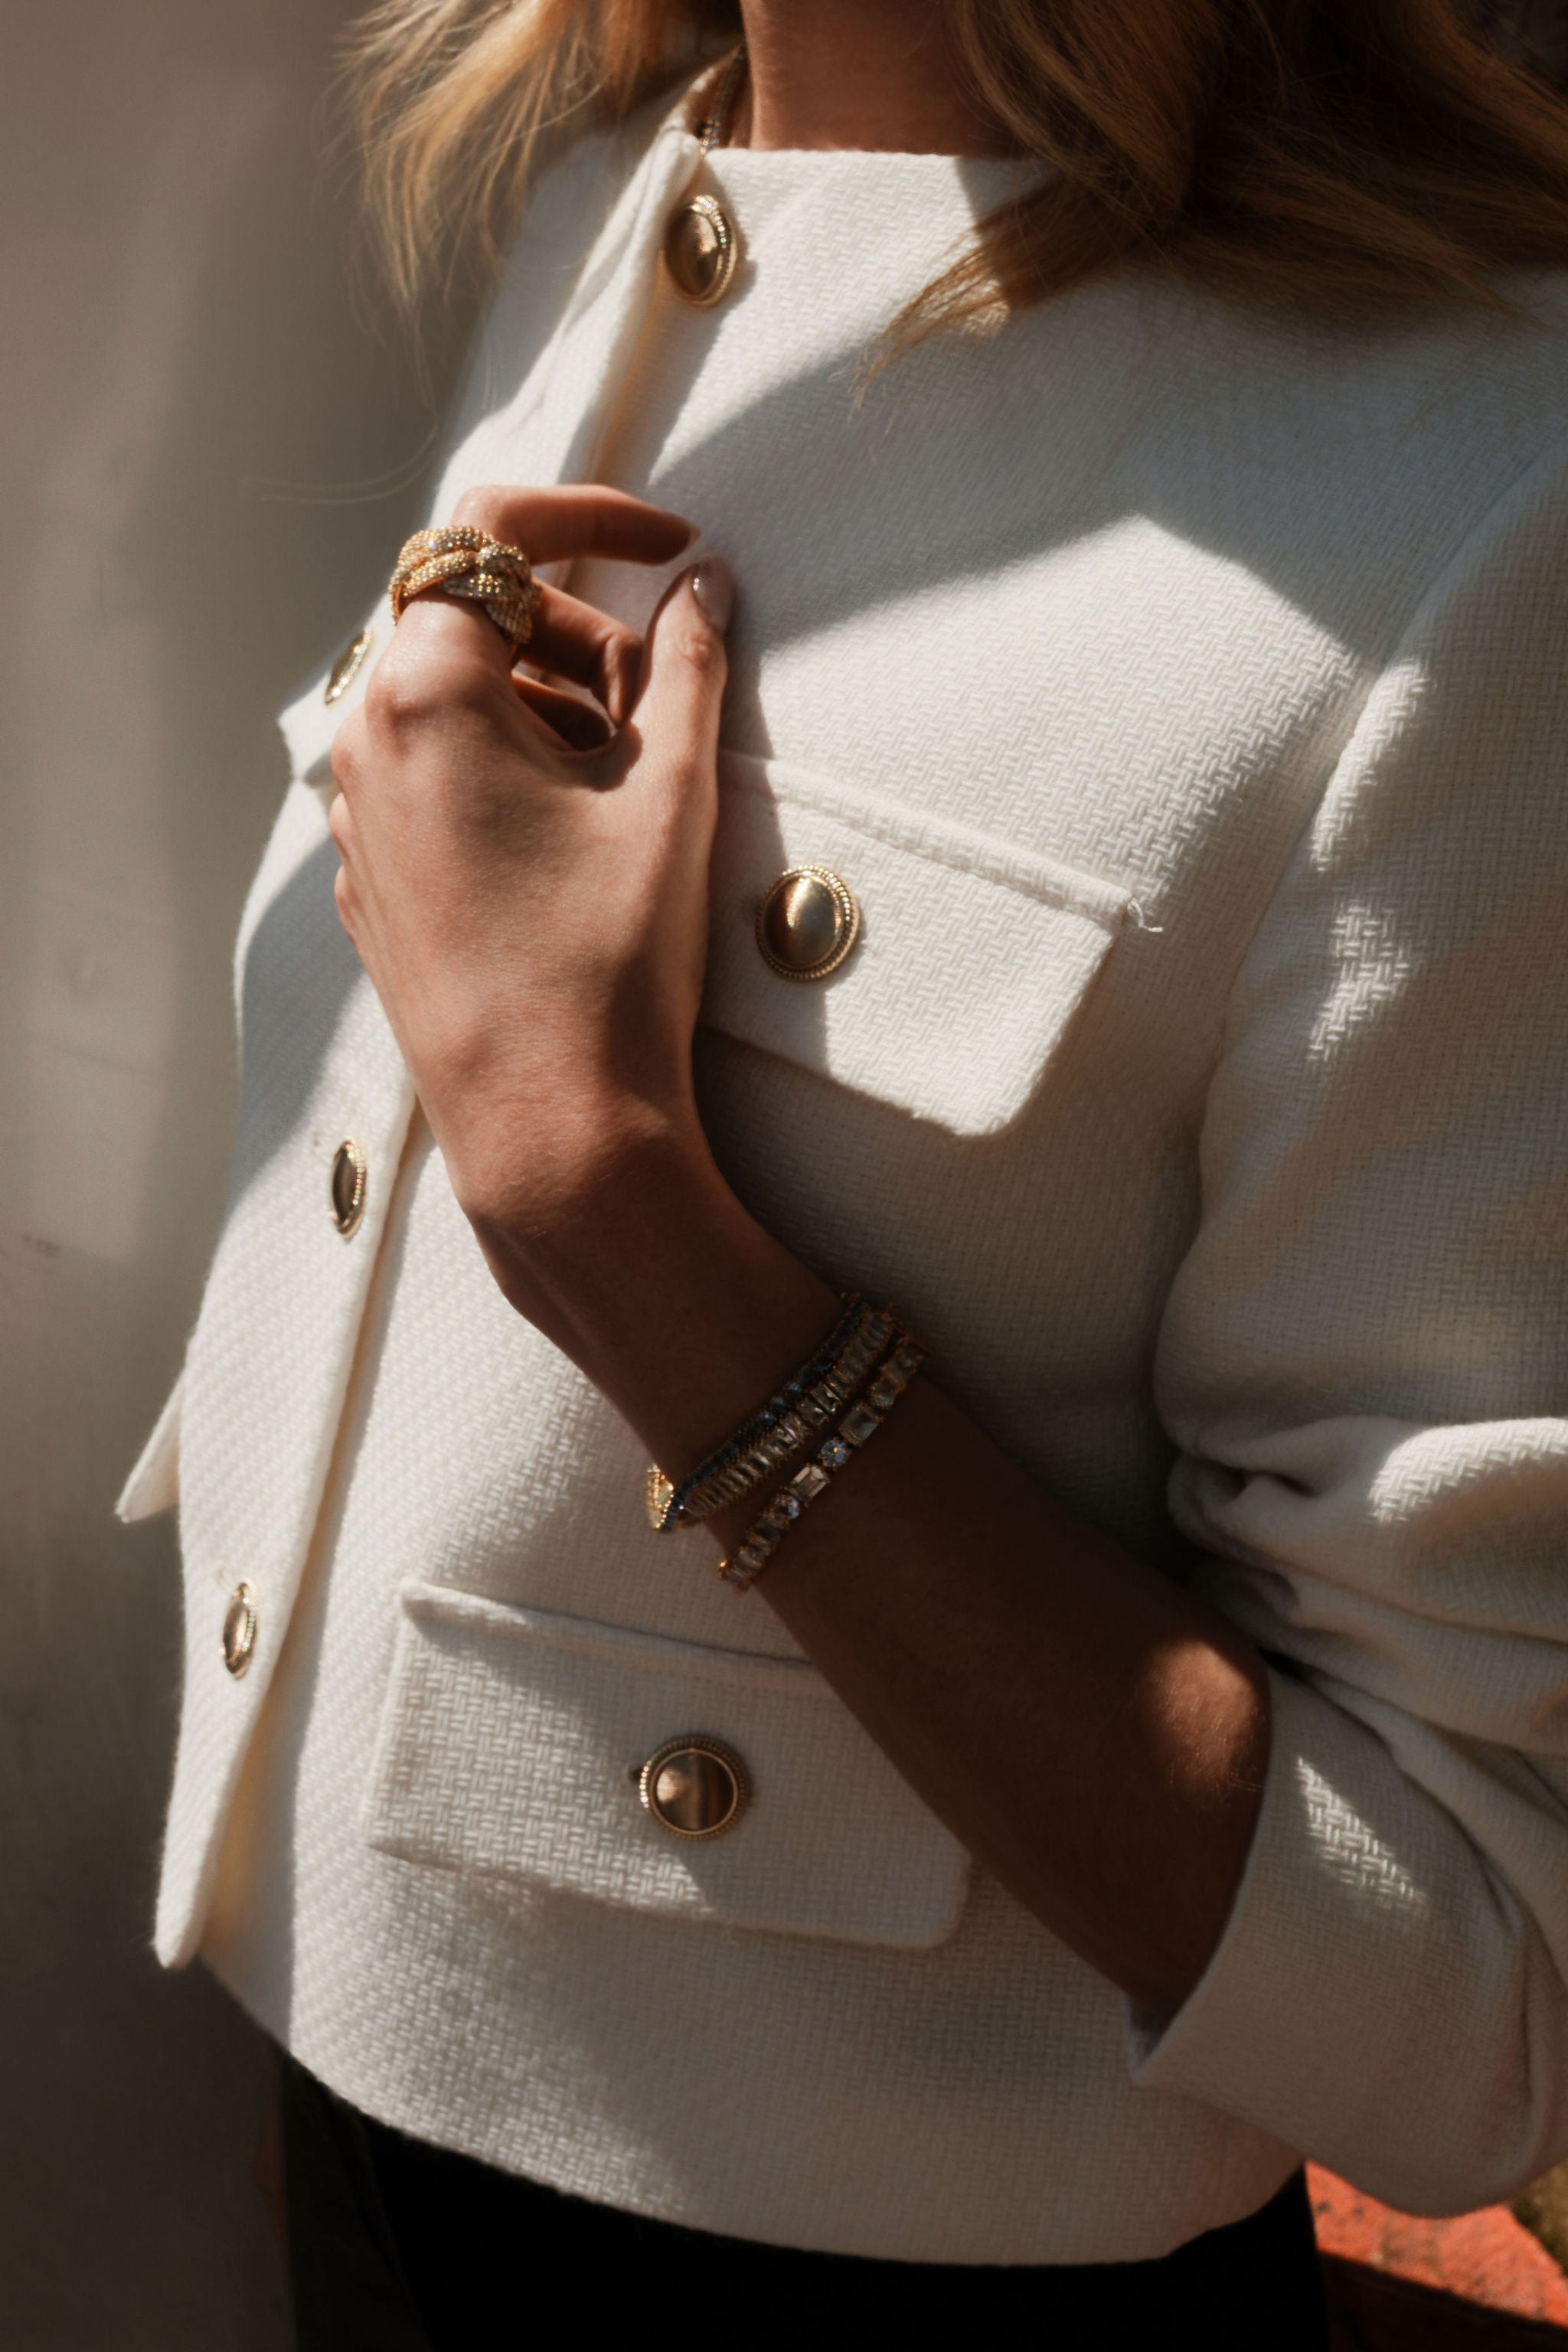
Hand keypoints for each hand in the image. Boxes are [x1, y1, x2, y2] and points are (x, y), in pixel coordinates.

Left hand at [328, 485, 732, 1258]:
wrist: (549, 1130)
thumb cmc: (608, 964)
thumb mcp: (671, 794)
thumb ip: (688, 665)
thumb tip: (704, 586)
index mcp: (423, 694)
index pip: (489, 530)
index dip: (591, 513)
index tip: (672, 545)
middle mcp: (364, 743)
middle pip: (472, 618)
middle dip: (580, 635)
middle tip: (666, 700)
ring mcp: (357, 819)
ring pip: (455, 704)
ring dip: (549, 708)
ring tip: (628, 787)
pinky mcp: (374, 882)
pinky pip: (435, 779)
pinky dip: (509, 773)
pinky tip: (576, 844)